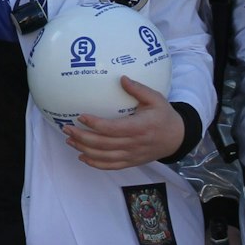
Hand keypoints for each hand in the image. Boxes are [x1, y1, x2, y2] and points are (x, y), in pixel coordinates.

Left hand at [63, 78, 185, 169]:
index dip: (95, 124)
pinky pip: (111, 166)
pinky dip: (95, 163)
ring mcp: (132, 155)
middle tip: (66, 129)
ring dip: (84, 149)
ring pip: (104, 156)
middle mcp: (135, 143)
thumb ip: (138, 89)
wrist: (177, 138)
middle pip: (104, 144)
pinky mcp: (131, 162)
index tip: (81, 116)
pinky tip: (82, 156)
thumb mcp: (156, 99)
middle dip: (82, 137)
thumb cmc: (164, 116)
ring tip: (70, 141)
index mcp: (140, 127)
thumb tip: (121, 78)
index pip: (113, 128)